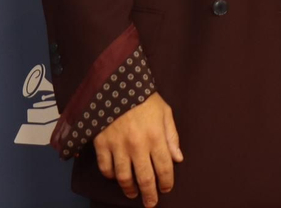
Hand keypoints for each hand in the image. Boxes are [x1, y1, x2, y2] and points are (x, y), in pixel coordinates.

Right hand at [93, 93, 182, 207]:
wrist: (116, 84)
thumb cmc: (144, 98)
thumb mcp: (165, 112)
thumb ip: (172, 136)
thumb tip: (178, 158)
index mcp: (156, 137)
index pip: (165, 168)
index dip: (167, 182)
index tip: (166, 189)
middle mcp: (138, 145)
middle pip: (145, 178)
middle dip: (149, 194)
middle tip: (151, 203)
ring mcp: (118, 146)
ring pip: (124, 177)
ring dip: (130, 189)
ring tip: (133, 194)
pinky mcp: (102, 144)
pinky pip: (106, 167)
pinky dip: (111, 175)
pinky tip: (116, 176)